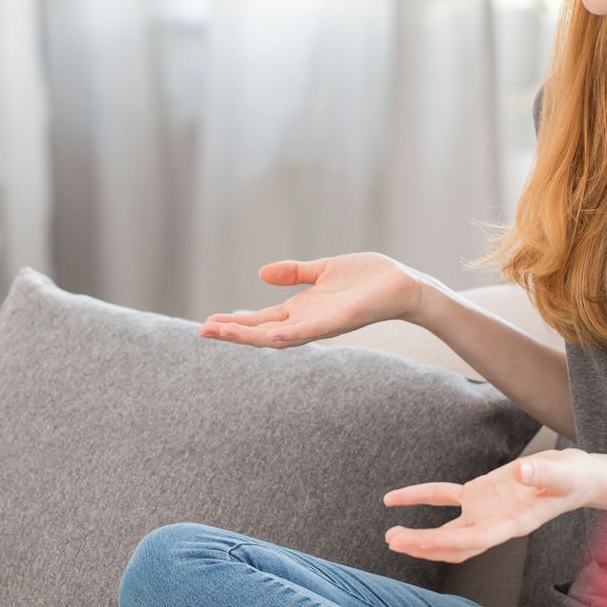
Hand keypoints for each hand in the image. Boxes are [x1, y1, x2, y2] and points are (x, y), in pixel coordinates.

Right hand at [199, 253, 435, 348]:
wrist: (404, 285)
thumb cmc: (368, 279)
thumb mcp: (323, 270)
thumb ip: (295, 273)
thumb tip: (261, 274)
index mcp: (302, 310)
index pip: (261, 320)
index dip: (235, 322)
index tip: (208, 323)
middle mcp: (307, 322)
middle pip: (261, 332)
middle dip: (232, 333)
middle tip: (203, 331)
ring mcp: (320, 325)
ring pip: (277, 337)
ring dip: (248, 336)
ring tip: (220, 332)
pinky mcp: (337, 322)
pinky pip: (307, 332)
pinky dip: (285, 334)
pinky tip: (267, 334)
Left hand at [382, 448, 592, 563]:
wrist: (575, 476)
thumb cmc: (572, 477)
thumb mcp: (563, 472)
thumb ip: (542, 472)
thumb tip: (521, 471)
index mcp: (513, 525)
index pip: (474, 540)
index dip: (444, 542)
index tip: (417, 542)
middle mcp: (494, 524)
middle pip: (454, 543)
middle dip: (424, 545)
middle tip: (393, 542)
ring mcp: (484, 512)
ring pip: (446, 530)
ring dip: (420, 535)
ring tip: (391, 536)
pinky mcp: (478, 495)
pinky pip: (443, 497)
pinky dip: (419, 497)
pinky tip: (394, 499)